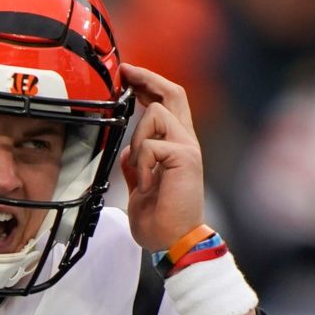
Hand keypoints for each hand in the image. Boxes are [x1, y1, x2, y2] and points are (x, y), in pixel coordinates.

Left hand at [116, 62, 207, 251]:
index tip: (127, 75)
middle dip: (147, 78)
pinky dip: (142, 164)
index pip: (167, 104)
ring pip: (155, 115)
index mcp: (176, 146)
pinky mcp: (185, 157)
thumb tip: (128, 151)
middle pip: (173, 93)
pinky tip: (149, 184)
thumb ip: (138, 165)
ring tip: (141, 171)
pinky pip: (151, 145)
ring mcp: (188, 147)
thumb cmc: (160, 220)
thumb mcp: (141, 186)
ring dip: (138, 140)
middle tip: (126, 72)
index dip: (149, 85)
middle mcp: (186, 141)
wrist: (173, 241)